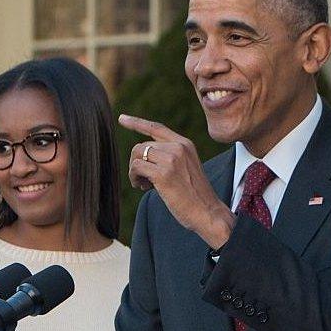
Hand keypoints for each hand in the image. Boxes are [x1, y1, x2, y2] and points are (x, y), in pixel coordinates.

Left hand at [120, 114, 234, 248]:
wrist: (208, 212)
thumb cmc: (195, 196)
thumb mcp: (186, 168)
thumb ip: (169, 157)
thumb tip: (142, 157)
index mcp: (185, 144)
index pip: (156, 128)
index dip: (137, 123)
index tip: (121, 118)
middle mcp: (178, 147)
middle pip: (142, 145)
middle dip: (137, 163)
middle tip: (145, 182)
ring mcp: (171, 159)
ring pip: (137, 154)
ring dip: (134, 171)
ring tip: (144, 185)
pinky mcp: (163, 173)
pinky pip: (136, 167)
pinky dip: (134, 178)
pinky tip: (144, 188)